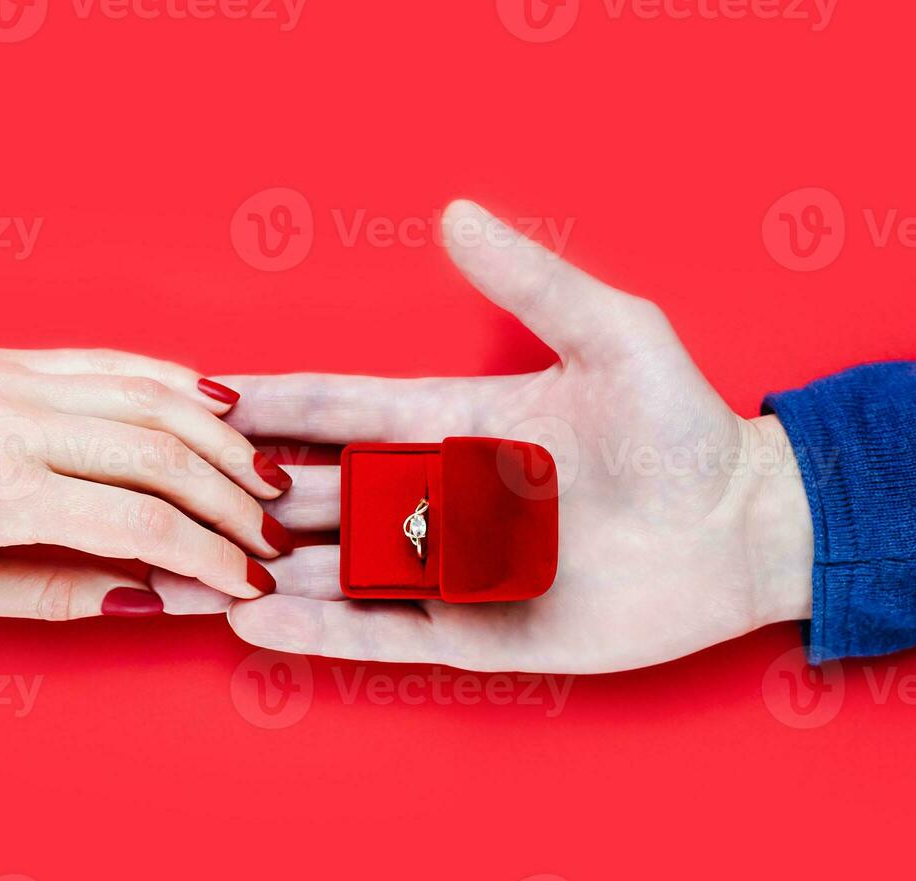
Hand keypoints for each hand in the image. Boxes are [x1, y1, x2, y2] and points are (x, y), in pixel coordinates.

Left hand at [0, 348, 292, 619]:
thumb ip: (57, 595)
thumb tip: (152, 596)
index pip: (139, 522)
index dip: (211, 556)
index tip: (250, 583)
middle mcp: (14, 419)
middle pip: (164, 454)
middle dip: (233, 503)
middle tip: (274, 539)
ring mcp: (17, 375)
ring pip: (154, 397)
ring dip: (222, 442)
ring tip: (266, 481)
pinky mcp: (16, 353)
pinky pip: (118, 361)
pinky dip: (179, 383)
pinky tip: (222, 409)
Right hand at [155, 200, 814, 672]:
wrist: (743, 531)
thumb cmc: (684, 429)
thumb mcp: (612, 336)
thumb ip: (531, 281)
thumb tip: (455, 211)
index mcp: (457, 422)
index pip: (345, 409)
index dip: (278, 402)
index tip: (208, 392)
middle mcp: (441, 496)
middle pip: (322, 492)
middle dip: (249, 488)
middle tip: (173, 485)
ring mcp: (453, 568)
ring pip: (336, 570)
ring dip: (264, 566)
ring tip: (190, 564)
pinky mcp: (478, 632)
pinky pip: (384, 633)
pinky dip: (321, 632)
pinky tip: (258, 622)